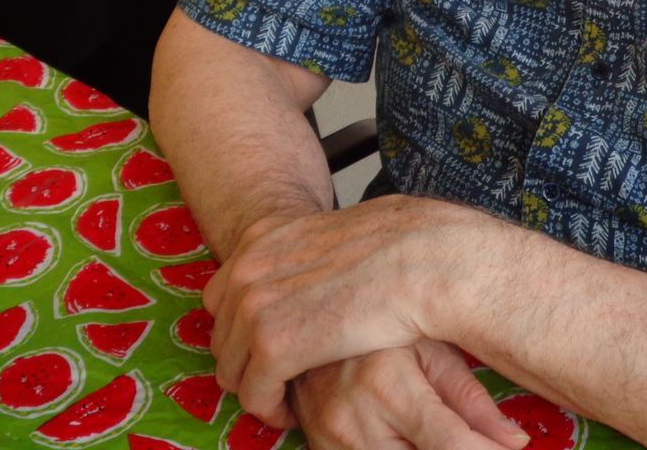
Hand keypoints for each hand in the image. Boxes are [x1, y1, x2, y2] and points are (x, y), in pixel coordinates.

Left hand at [205, 195, 486, 426]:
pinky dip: (270, 409)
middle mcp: (248, 267)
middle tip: (279, 379)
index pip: (222, 294)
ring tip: (287, 397)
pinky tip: (294, 411)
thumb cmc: (398, 248)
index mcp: (261, 237)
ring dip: (258, 388)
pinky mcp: (274, 344)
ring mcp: (256, 305)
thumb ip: (305, 254)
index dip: (242, 328)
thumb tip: (308, 271)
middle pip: (222, 334)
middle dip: (247, 361)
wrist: (425, 259)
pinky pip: (254, 393)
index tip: (270, 346)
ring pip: (232, 369)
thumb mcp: (333, 236)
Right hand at [288, 343, 529, 449]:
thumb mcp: (430, 349)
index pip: (449, 445)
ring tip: (431, 429)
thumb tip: (516, 443)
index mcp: (387, 386)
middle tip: (472, 438)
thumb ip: (472, 400)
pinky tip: (408, 438)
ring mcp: (330, 445)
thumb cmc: (380, 330)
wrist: (306, 323)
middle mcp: (353, 422)